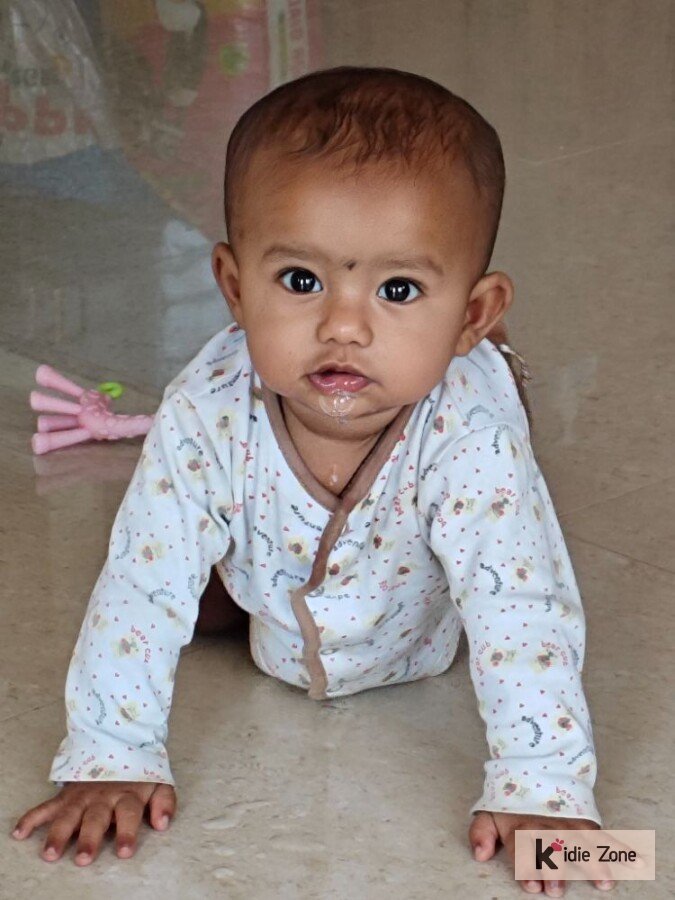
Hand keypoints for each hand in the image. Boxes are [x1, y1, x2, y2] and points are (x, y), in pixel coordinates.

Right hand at [11, 781, 175, 865]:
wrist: (120, 741)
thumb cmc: (139, 773)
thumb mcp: (160, 781)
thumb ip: (165, 802)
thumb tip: (163, 824)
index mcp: (127, 794)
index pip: (128, 814)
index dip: (127, 832)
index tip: (124, 852)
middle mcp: (103, 796)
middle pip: (96, 818)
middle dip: (89, 838)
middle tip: (83, 859)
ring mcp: (82, 796)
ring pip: (69, 815)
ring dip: (59, 833)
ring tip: (51, 853)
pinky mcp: (66, 795)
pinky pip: (46, 806)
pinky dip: (32, 818)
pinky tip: (20, 832)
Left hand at [469, 811, 615, 895]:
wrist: (533, 765)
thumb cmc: (510, 800)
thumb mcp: (488, 812)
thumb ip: (480, 833)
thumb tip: (481, 856)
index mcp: (519, 825)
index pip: (522, 848)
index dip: (526, 867)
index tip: (532, 885)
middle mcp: (545, 824)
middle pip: (551, 848)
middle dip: (554, 870)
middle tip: (556, 889)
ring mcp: (566, 822)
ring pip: (580, 841)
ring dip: (589, 861)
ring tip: (601, 881)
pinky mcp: (584, 819)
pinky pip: (600, 835)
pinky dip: (613, 850)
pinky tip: (625, 865)